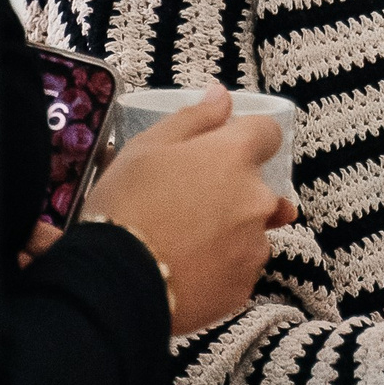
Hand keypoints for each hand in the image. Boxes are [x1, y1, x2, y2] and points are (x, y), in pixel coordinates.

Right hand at [81, 86, 293, 334]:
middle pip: (259, 187)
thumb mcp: (147, 148)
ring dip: (229, 231)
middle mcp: (258, 199)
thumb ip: (194, 118)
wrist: (116, 284)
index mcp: (235, 157)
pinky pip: (239, 268)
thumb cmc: (127, 205)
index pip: (267, 132)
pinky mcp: (244, 288)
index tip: (220, 151)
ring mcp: (255, 247)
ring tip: (181, 242)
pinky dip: (221, 267)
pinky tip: (187, 270)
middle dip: (232, 190)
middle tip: (185, 204)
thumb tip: (222, 95)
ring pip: (251, 230)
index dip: (246, 137)